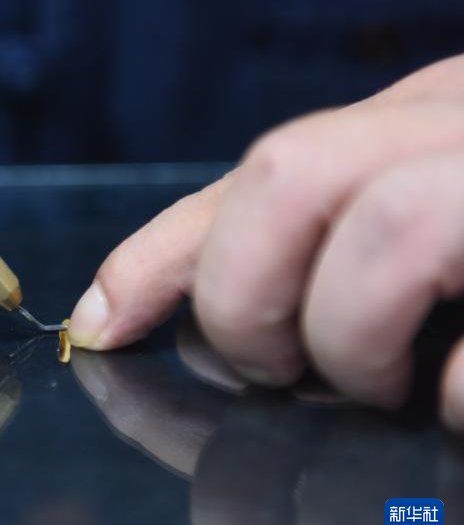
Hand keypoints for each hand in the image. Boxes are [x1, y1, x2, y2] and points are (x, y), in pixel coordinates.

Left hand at [68, 55, 463, 429]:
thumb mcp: (419, 198)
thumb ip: (323, 236)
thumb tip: (191, 331)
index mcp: (421, 117)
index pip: (263, 172)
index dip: (158, 255)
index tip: (98, 326)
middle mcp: (462, 124)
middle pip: (290, 172)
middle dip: (241, 296)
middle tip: (271, 369)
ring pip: (387, 226)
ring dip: (346, 339)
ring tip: (377, 386)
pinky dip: (452, 397)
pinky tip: (452, 407)